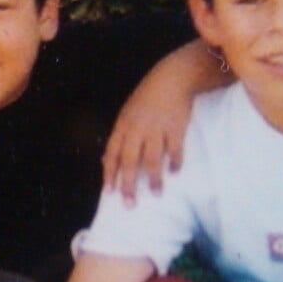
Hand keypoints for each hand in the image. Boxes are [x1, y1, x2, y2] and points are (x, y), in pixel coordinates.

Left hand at [102, 87, 186, 203]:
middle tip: (129, 203)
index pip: (112, 153)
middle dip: (128, 184)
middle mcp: (137, 129)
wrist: (171, 78)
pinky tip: (174, 172)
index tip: (110, 192)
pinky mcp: (176, 127)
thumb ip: (119, 138)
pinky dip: (175, 162)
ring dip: (154, 178)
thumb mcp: (127, 114)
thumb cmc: (147, 99)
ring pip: (152, 159)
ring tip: (156, 194)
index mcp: (123, 125)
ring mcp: (157, 128)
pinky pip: (175, 149)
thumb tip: (106, 162)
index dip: (110, 174)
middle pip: (130, 161)